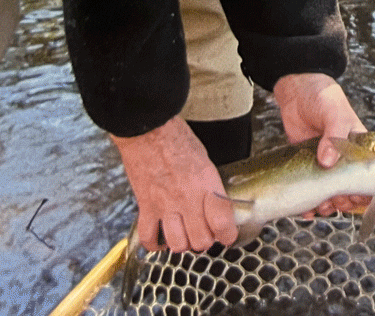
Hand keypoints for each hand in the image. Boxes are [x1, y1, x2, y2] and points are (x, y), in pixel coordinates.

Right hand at [111, 116, 237, 252]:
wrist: (147, 129)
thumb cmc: (175, 137)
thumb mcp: (204, 158)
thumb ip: (210, 184)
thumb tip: (217, 203)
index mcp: (206, 184)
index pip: (223, 223)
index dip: (228, 235)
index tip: (227, 235)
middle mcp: (187, 199)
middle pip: (201, 240)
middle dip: (205, 240)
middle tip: (204, 232)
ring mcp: (165, 205)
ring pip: (178, 245)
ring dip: (183, 243)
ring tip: (184, 234)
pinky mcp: (146, 206)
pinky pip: (149, 237)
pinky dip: (154, 244)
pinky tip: (160, 238)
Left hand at [273, 73, 370, 216]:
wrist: (296, 90)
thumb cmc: (323, 96)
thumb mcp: (335, 112)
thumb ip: (335, 135)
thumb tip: (328, 162)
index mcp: (358, 148)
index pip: (367, 176)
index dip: (364, 190)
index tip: (353, 196)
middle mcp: (343, 160)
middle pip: (349, 190)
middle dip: (343, 201)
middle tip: (334, 200)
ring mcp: (325, 165)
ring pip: (330, 194)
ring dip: (326, 206)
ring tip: (319, 206)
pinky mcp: (307, 166)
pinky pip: (311, 190)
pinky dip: (309, 204)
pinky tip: (305, 209)